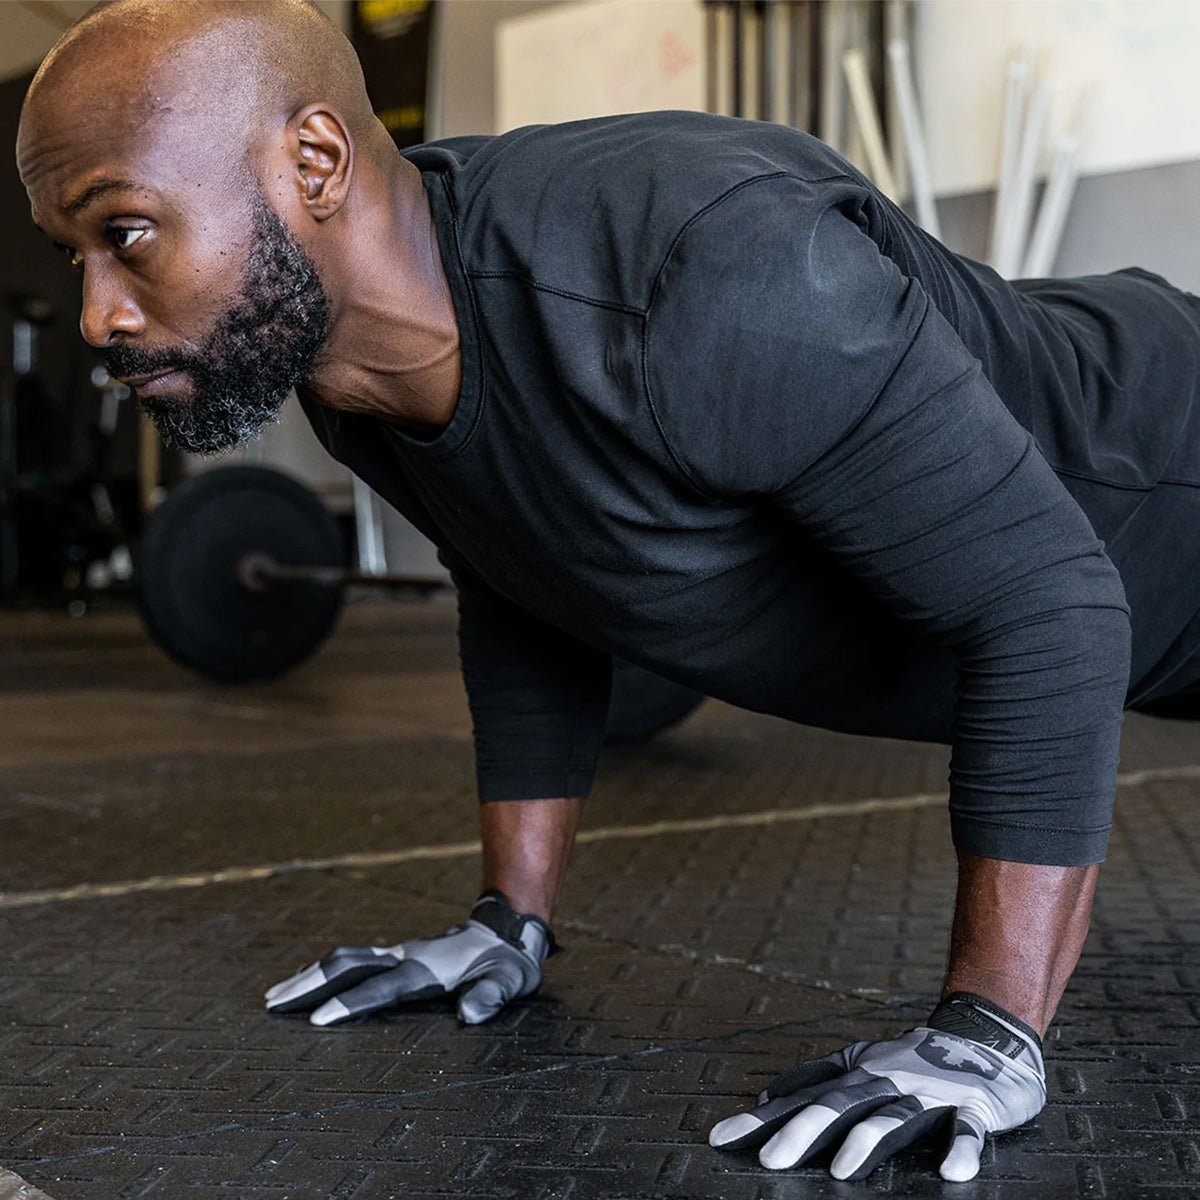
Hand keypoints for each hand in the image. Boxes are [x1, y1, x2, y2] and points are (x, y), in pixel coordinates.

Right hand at [264, 891, 553, 1025]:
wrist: (506, 931)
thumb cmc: (506, 964)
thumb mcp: (509, 981)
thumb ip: (490, 997)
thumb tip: (469, 1014)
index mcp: (426, 970)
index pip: (380, 988)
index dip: (349, 1003)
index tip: (316, 1019)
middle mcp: (404, 957)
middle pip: (349, 967)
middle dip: (309, 985)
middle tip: (272, 1005)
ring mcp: (398, 953)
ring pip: (345, 959)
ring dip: (309, 975)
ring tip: (274, 995)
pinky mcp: (396, 954)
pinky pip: (353, 959)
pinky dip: (324, 969)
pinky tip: (306, 980)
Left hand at [708, 993, 1044, 1181]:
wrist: (985, 1035)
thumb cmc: (914, 1059)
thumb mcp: (859, 1062)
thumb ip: (815, 1079)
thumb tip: (765, 1099)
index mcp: (857, 1076)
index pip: (802, 1100)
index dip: (761, 1120)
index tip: (719, 1139)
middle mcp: (886, 1082)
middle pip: (839, 1107)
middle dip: (803, 1133)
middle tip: (769, 1161)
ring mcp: (929, 1094)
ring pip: (893, 1117)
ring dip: (868, 1141)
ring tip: (841, 1170)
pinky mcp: (972, 1106)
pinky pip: (966, 1129)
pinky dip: (960, 1149)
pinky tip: (951, 1172)